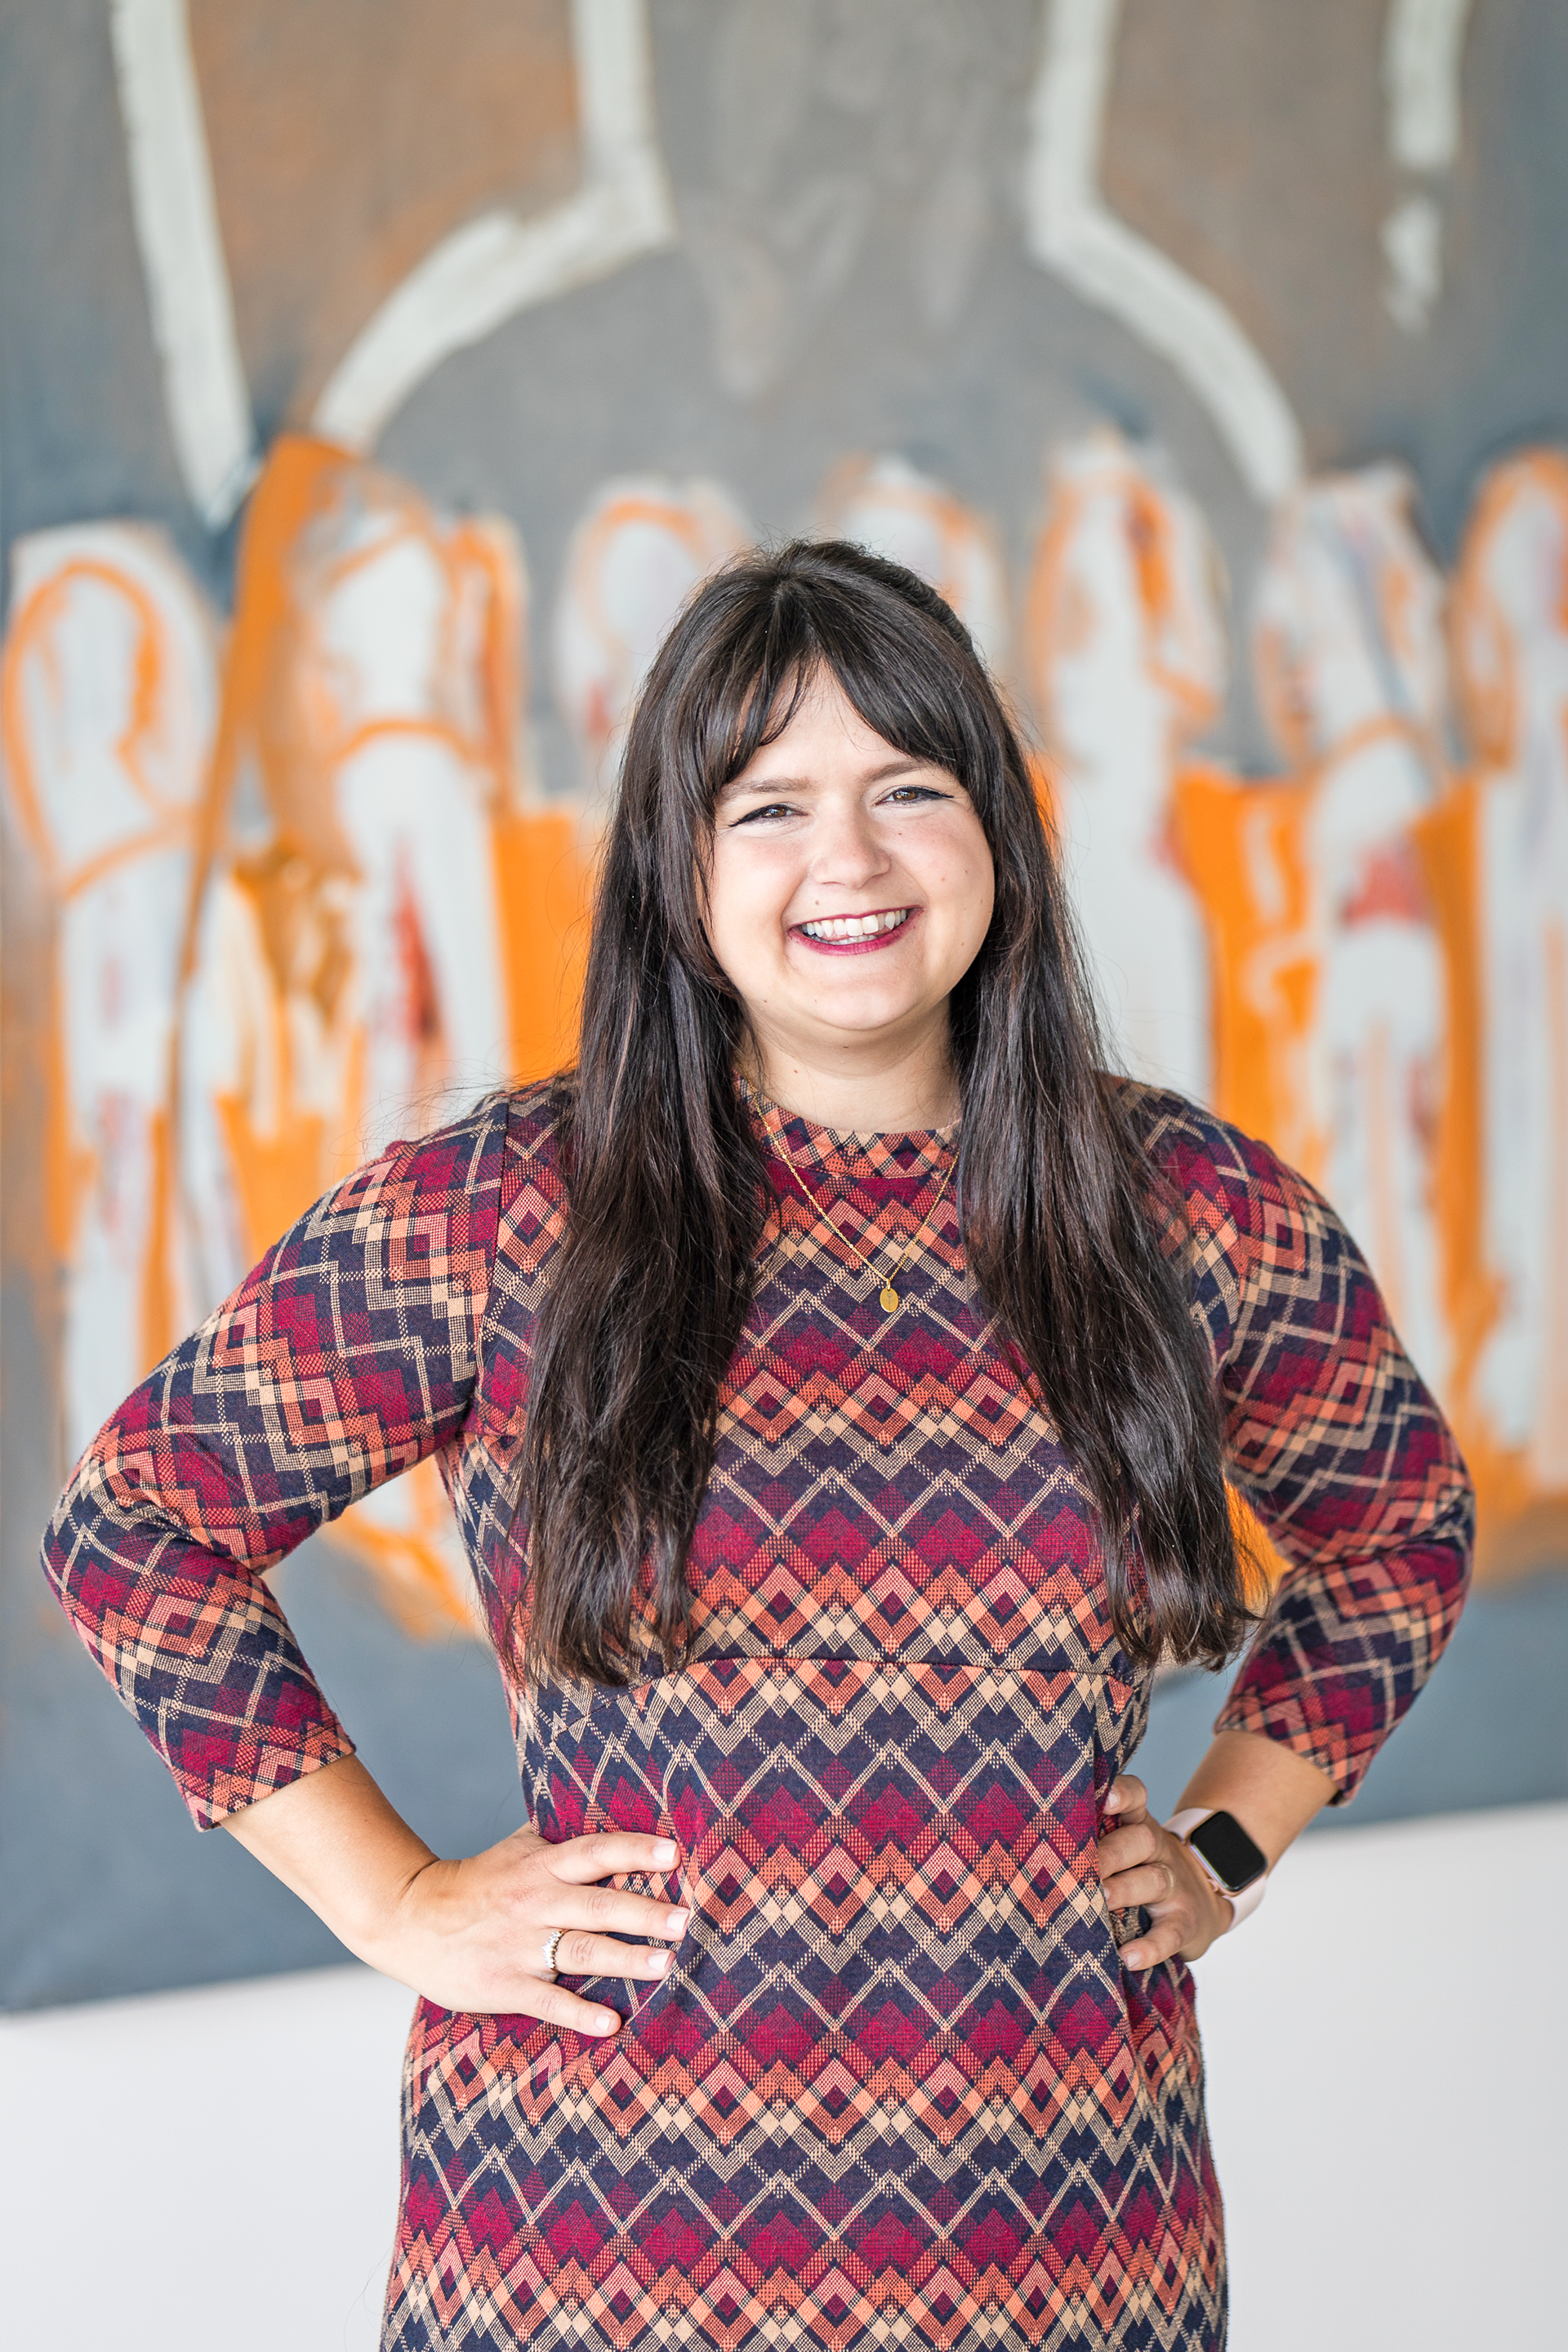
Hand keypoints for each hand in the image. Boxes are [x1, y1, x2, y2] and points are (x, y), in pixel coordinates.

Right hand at [369, 1826, 688, 2036]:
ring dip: (625, 1959)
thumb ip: (562, 1838)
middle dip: (644, 1912)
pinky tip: (610, 2024)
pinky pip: (547, 2001)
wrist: (411, 1919)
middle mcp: (536, 1902)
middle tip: (684, 1920)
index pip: (595, 1852)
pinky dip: (579, 2013)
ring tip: (665, 1965)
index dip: (634, 1850)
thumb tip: (616, 1814)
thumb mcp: (518, 1850)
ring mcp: (520, 1945)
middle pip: (598, 1904)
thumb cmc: (477, 1883)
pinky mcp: (504, 1984)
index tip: (673, 1853)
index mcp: (542, 1866)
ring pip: (581, 1950)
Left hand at [1097, 1774, 1232, 1969]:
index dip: (1122, 1793)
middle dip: (1109, 1853)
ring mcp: (1174, 1886)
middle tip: (1079, 1867)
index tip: (1103, 1798)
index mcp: (1137, 1826)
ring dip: (1124, 1889)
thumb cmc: (1140, 1871)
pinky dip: (1151, 1947)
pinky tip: (1129, 1957)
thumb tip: (1025, 1849)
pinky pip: (1170, 1933)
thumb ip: (1089, 1842)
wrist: (1206, 1901)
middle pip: (1140, 1839)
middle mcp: (1157, 1851)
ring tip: (1099, 1902)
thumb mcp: (1125, 1848)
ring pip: (1154, 1880)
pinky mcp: (1185, 1923)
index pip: (1135, 1797)